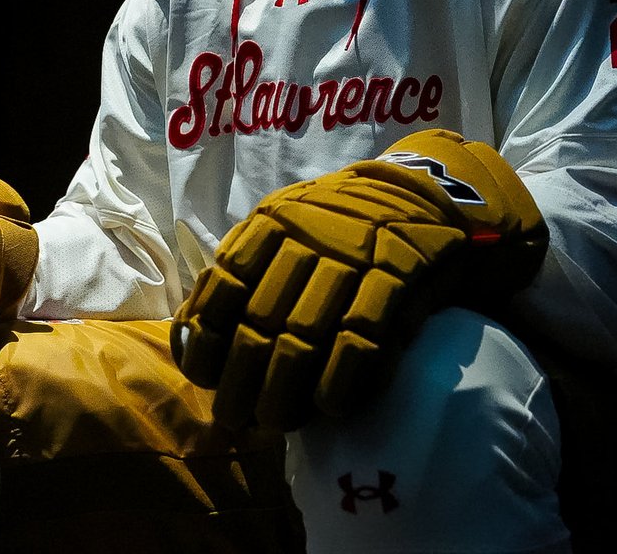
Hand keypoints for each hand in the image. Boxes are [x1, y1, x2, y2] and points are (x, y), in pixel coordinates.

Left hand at [171, 129, 547, 430]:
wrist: (427, 193)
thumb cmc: (343, 221)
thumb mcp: (288, 221)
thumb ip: (245, 266)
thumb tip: (190, 331)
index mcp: (273, 220)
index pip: (225, 283)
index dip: (208, 336)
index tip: (203, 377)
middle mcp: (309, 235)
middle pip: (261, 320)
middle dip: (242, 379)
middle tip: (236, 418)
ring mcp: (355, 255)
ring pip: (306, 334)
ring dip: (286, 390)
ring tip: (277, 422)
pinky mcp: (399, 276)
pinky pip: (364, 336)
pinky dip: (343, 379)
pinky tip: (330, 407)